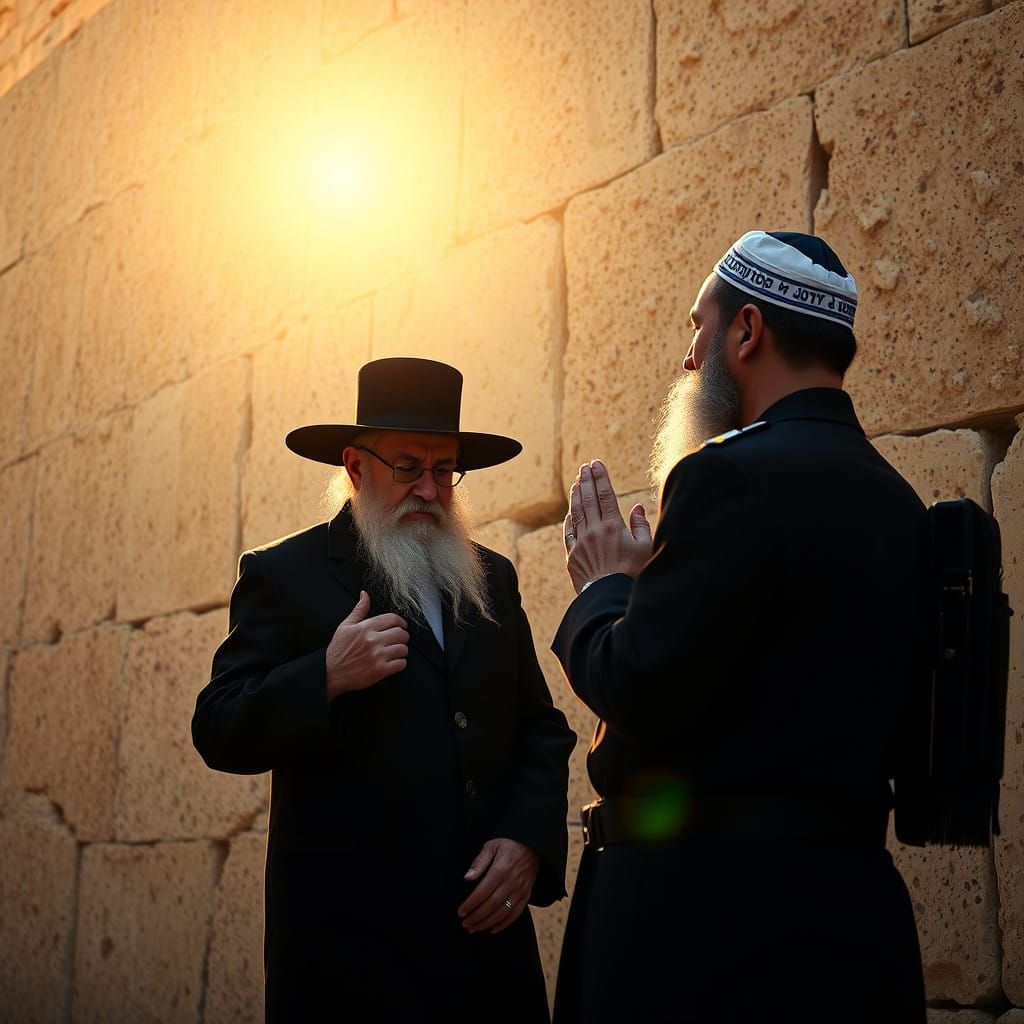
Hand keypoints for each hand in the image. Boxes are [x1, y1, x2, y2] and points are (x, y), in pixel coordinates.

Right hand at [325, 591, 408, 698]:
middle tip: (399, 640)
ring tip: (396, 652)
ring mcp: (377, 656)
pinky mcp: (380, 671)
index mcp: (366, 627)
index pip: (393, 619)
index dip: (401, 622)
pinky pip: (401, 664)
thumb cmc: (338, 650)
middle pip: (401, 633)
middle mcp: (373, 640)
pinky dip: (400, 663)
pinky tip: (394, 662)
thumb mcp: (345, 626)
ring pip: (403, 649)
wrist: (330, 673)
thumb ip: (359, 610)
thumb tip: (365, 594)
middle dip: (403, 636)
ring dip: (402, 650)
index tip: (402, 626)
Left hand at [458, 838, 540, 933]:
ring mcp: (520, 891)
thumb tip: (467, 878)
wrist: (533, 846)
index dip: (470, 904)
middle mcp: (511, 882)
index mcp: (501, 870)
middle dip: (476, 917)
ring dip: (487, 923)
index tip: (461, 912)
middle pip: (491, 906)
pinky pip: (515, 914)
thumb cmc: (509, 845)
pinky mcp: (526, 896)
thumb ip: (479, 862)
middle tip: (465, 924)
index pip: (482, 892)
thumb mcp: (492, 846)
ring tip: (474, 928)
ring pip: (502, 913)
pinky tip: (492, 929)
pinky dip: (503, 924)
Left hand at [563, 460, 652, 593]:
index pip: (605, 495)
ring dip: (576, 496)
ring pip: (576, 513)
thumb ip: (641, 526)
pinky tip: (570, 513)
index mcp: (613, 526)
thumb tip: (636, 507)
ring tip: (576, 482)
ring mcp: (581, 543)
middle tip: (585, 467)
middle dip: (586, 480)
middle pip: (588, 499)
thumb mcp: (645, 548)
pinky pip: (568, 533)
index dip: (601, 477)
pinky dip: (569, 520)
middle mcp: (594, 531)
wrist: (609, 597)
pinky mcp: (572, 556)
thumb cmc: (633, 574)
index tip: (597, 464)